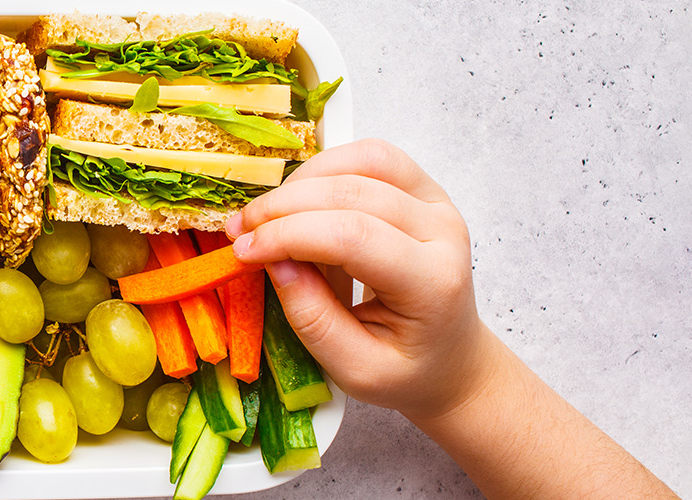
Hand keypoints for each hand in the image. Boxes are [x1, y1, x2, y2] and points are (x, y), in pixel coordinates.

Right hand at [226, 139, 492, 419]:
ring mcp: (438, 203)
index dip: (289, 235)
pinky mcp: (424, 189)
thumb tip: (274, 262)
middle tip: (241, 231)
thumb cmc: (405, 369)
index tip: (243, 251)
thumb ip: (313, 320)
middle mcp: (443, 233)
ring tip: (267, 216)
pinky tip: (299, 200)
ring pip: (365, 160)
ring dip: (303, 181)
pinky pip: (371, 157)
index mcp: (433, 283)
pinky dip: (325, 169)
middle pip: (354, 193)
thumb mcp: (355, 369)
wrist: (450, 359)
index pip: (354, 237)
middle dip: (284, 207)